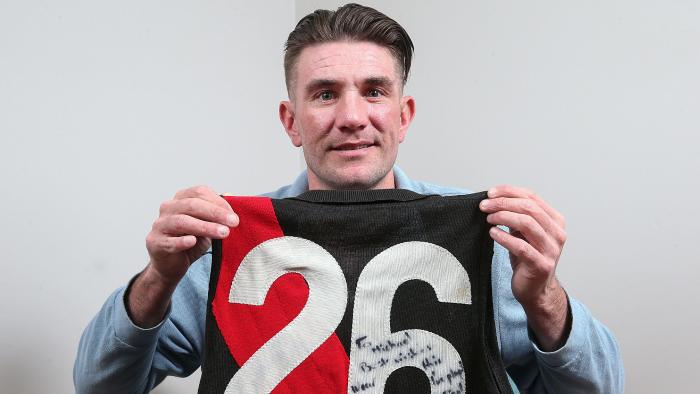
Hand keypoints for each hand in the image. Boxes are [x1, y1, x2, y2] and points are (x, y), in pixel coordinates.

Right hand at [145, 185, 238, 284]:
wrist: (171, 265)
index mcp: (181, 199)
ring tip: (223, 233)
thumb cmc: (190, 242)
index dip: (218, 202)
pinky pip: (169, 241)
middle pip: (192, 205)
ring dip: (205, 227)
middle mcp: (168, 208)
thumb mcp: (207, 225)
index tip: (234, 215)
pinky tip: (193, 241)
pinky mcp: (155, 242)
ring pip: (182, 221)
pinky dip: (182, 241)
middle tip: (234, 222)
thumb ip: (218, 212)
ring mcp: (159, 225)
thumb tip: (232, 196)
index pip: (200, 192)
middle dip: (216, 213)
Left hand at [480, 185, 569, 350]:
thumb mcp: (524, 233)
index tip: (490, 192)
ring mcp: (551, 250)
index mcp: (555, 221)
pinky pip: (521, 247)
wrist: (536, 290)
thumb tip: (494, 199)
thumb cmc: (527, 259)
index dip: (509, 191)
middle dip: (503, 203)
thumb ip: (517, 216)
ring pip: (527, 223)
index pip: (532, 197)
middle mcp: (557, 233)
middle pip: (529, 208)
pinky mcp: (542, 265)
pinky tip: (493, 233)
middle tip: (484, 206)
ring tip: (488, 219)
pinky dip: (504, 237)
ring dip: (503, 217)